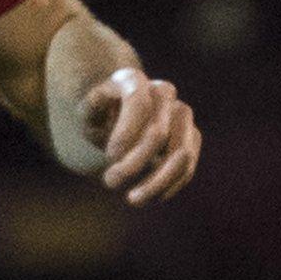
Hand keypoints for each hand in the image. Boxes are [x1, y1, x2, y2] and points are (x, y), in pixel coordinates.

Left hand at [82, 67, 200, 205]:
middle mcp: (163, 92)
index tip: (109, 156)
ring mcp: (182, 115)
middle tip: (109, 182)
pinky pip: (187, 168)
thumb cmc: (100, 115)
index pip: (138, 103)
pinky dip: (168, 187)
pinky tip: (147, 197)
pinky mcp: (192, 138)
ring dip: (156, 183)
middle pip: (158, 134)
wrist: (119, 117)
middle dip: (134, 164)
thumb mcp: (88, 111)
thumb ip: (92, 108)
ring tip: (132, 199)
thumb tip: (107, 116)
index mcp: (133, 80)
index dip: (125, 132)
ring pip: (182, 154)